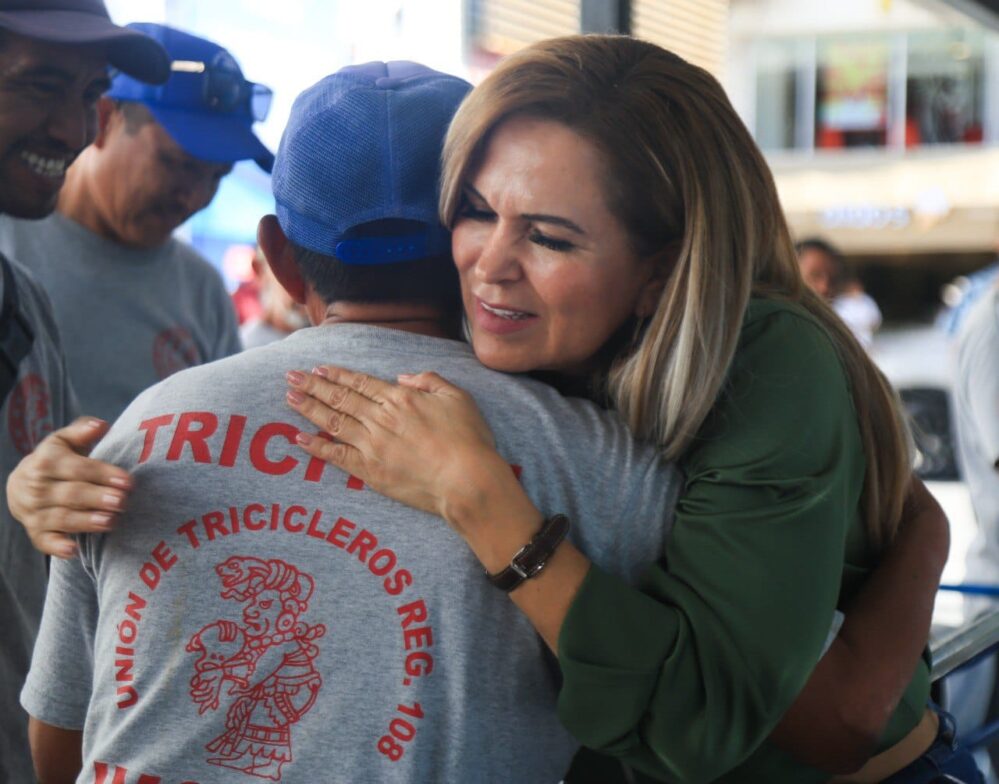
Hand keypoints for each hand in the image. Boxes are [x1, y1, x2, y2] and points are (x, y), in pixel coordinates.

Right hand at [6, 417, 131, 557]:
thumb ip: (82, 432)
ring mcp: (34, 512)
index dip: (103, 474)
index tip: (128, 481)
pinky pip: (44, 542)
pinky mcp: (35, 533)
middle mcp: (37, 488)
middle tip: (122, 501)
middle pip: (71, 494)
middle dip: (98, 498)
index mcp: (47, 462)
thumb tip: (101, 425)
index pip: (78, 468)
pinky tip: (75, 550)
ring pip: (61, 518)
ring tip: (111, 521)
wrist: (22, 484)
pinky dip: (58, 547)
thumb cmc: (56, 460)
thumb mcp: (64, 441)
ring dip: (86, 522)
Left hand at [285, 365, 520, 530]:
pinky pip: (335, 456)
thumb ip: (429, 380)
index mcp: (401, 398)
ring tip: (289, 398)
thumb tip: (402, 377)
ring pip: (332, 422)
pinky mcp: (370, 471)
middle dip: (313, 386)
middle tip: (290, 376)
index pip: (360, 382)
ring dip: (308, 409)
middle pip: (340, 398)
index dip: (337, 375)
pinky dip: (315, 447)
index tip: (317, 369)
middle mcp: (381, 419)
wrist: (467, 481)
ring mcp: (372, 446)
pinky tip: (299, 438)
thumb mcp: (458, 397)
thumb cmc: (468, 440)